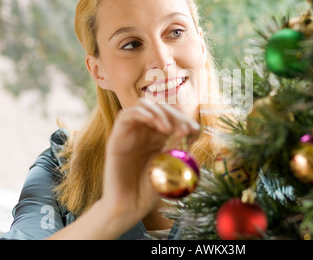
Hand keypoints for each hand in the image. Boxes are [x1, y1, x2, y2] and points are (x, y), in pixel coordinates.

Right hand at [100, 98, 199, 226]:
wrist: (129, 207)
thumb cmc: (150, 190)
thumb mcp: (171, 165)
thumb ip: (179, 146)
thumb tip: (192, 128)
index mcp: (159, 137)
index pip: (172, 115)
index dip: (185, 119)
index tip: (195, 131)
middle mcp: (144, 132)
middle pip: (160, 107)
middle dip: (175, 114)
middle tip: (184, 129)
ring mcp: (130, 133)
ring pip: (143, 105)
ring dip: (159, 111)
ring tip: (169, 128)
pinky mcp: (116, 137)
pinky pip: (125, 115)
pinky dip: (142, 113)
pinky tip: (155, 122)